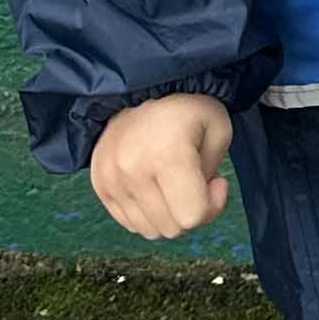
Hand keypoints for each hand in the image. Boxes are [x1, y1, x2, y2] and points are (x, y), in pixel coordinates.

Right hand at [91, 92, 231, 238]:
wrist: (142, 88)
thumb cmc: (188, 108)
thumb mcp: (219, 130)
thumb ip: (212, 177)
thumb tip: (192, 211)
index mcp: (167, 154)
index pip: (191, 217)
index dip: (212, 205)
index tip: (216, 180)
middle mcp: (133, 171)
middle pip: (171, 228)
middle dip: (191, 210)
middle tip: (195, 179)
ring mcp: (111, 180)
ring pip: (150, 231)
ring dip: (169, 214)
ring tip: (173, 181)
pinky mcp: (99, 185)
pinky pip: (129, 222)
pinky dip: (148, 212)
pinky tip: (155, 185)